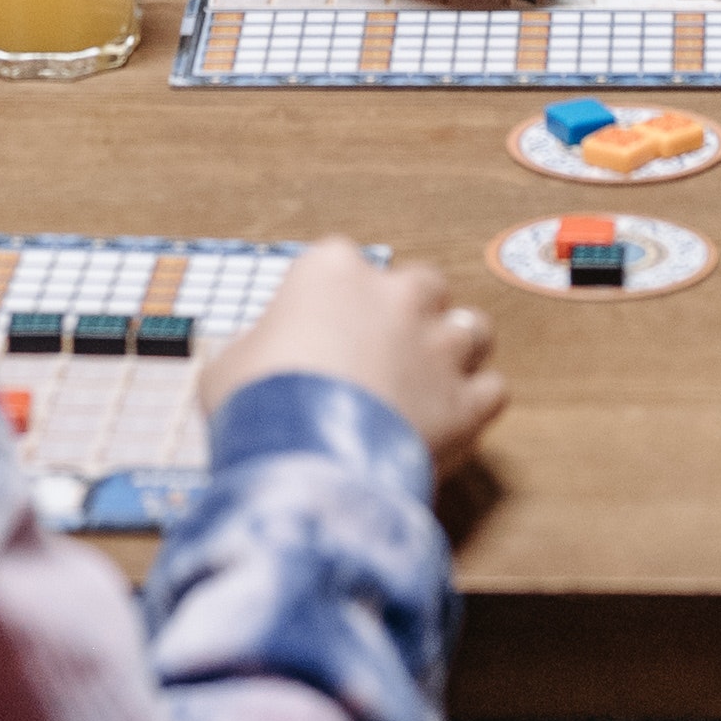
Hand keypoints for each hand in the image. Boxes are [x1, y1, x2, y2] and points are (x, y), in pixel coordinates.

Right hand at [211, 239, 505, 478]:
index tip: (323, 325)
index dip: (334, 296)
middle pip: (422, 283)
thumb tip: (262, 359)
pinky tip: (453, 419)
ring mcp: (437, 346)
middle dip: (410, 312)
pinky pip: (491, 389)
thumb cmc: (259, 405)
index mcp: (332, 271)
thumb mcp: (229, 364)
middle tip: (385, 349)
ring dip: (454, 350)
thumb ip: (260, 347)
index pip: (341, 260)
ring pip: (472, 328)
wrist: (305, 461)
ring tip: (429, 380)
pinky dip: (476, 403)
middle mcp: (395, 296)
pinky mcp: (467, 400)